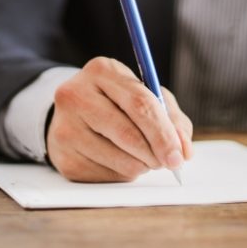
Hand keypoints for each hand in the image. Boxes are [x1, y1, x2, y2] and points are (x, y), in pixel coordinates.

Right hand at [46, 57, 193, 182]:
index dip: (164, 133)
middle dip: (156, 152)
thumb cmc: (117, 103)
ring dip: (142, 165)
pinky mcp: (63, 157)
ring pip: (119, 158)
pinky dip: (123, 174)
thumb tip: (183, 150)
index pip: (140, 103)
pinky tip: (121, 161)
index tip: (179, 154)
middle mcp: (75, 95)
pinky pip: (105, 176)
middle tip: (170, 163)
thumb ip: (171, 118)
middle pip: (127, 133)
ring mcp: (65, 127)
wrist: (73, 115)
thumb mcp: (146, 95)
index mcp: (101, 71)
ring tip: (144, 157)